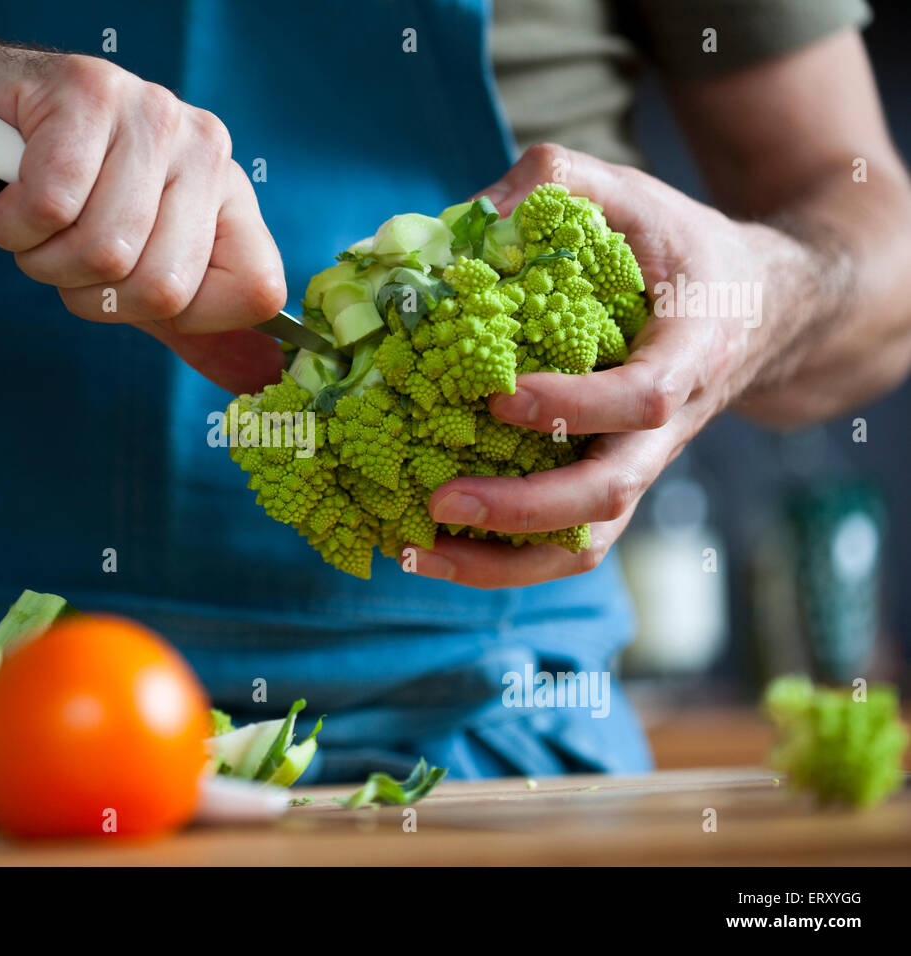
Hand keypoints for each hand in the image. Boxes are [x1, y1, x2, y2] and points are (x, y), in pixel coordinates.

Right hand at [0, 48, 286, 392]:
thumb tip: (264, 377)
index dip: (183, 316)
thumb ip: (197, 327)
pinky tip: (9, 184)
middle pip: (163, 288)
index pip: (256, 290)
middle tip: (64, 245)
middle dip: (90, 291)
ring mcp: (152, 113)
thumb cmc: (59, 196)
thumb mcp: (135, 271)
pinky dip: (12, 220)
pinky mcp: (89, 91)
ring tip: (36, 215)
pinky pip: (51, 207)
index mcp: (229, 195)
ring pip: (103, 251)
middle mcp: (205, 150)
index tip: (130, 287)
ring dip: (43, 256)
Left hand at [408, 143, 812, 587]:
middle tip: (441, 500)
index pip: (643, 400)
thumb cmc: (681, 249)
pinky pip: (565, 543)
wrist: (753, 308)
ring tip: (420, 549)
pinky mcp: (611, 484)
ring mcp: (639, 465)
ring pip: (585, 542)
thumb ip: (561, 181)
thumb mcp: (636, 193)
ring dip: (503, 560)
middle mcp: (667, 428)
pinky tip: (433, 548)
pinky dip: (502, 558)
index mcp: (689, 354)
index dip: (575, 405)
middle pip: (607, 496)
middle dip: (523, 509)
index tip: (500, 393)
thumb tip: (470, 214)